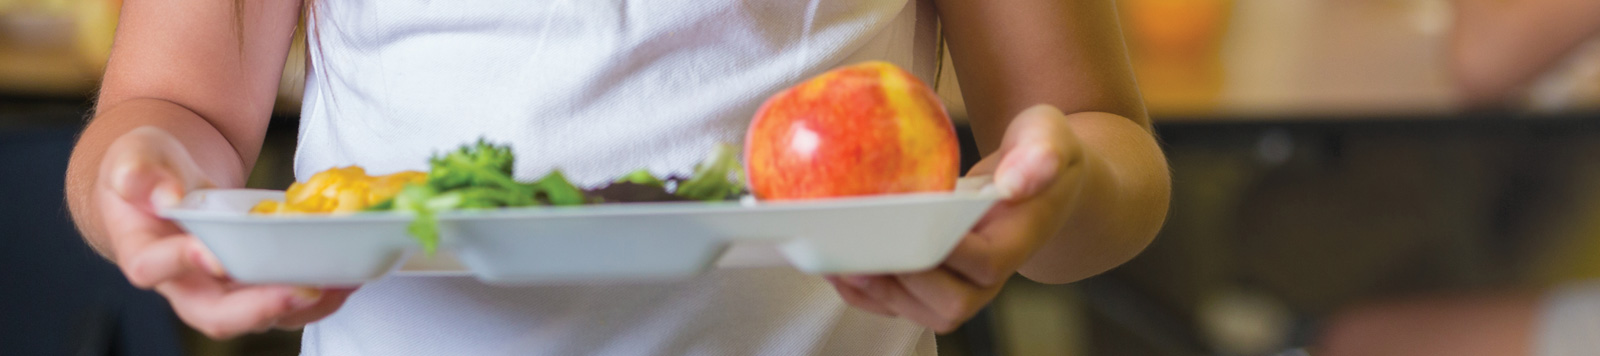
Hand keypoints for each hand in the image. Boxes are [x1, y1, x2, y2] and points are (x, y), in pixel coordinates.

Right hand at [96, 127, 352, 337]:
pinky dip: (318, 294)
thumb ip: (139, 170)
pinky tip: (346, 277)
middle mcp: (184, 282)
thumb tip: (163, 193)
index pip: (153, 268)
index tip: (215, 256)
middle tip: (299, 290)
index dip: (182, 264)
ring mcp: (223, 288)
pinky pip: (285, 300)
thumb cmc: (151, 168)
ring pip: (258, 315)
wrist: (171, 177)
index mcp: (144, 250)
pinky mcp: (255, 283)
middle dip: (259, 307)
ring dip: (300, 306)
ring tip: (335, 286)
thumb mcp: (136, 155)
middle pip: (215, 314)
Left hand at [826, 105, 1086, 331]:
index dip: (946, 255)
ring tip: (836, 260)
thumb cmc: (1038, 152)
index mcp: (1017, 240)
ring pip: (916, 309)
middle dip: (901, 281)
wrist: (1035, 182)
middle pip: (947, 300)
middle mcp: (989, 276)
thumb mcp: (1049, 135)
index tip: (908, 230)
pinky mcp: (933, 284)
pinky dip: (863, 291)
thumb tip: (1017, 179)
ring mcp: (961, 285)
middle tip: (859, 254)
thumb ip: (1041, 151)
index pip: (984, 263)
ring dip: (875, 290)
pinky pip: (896, 302)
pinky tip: (835, 266)